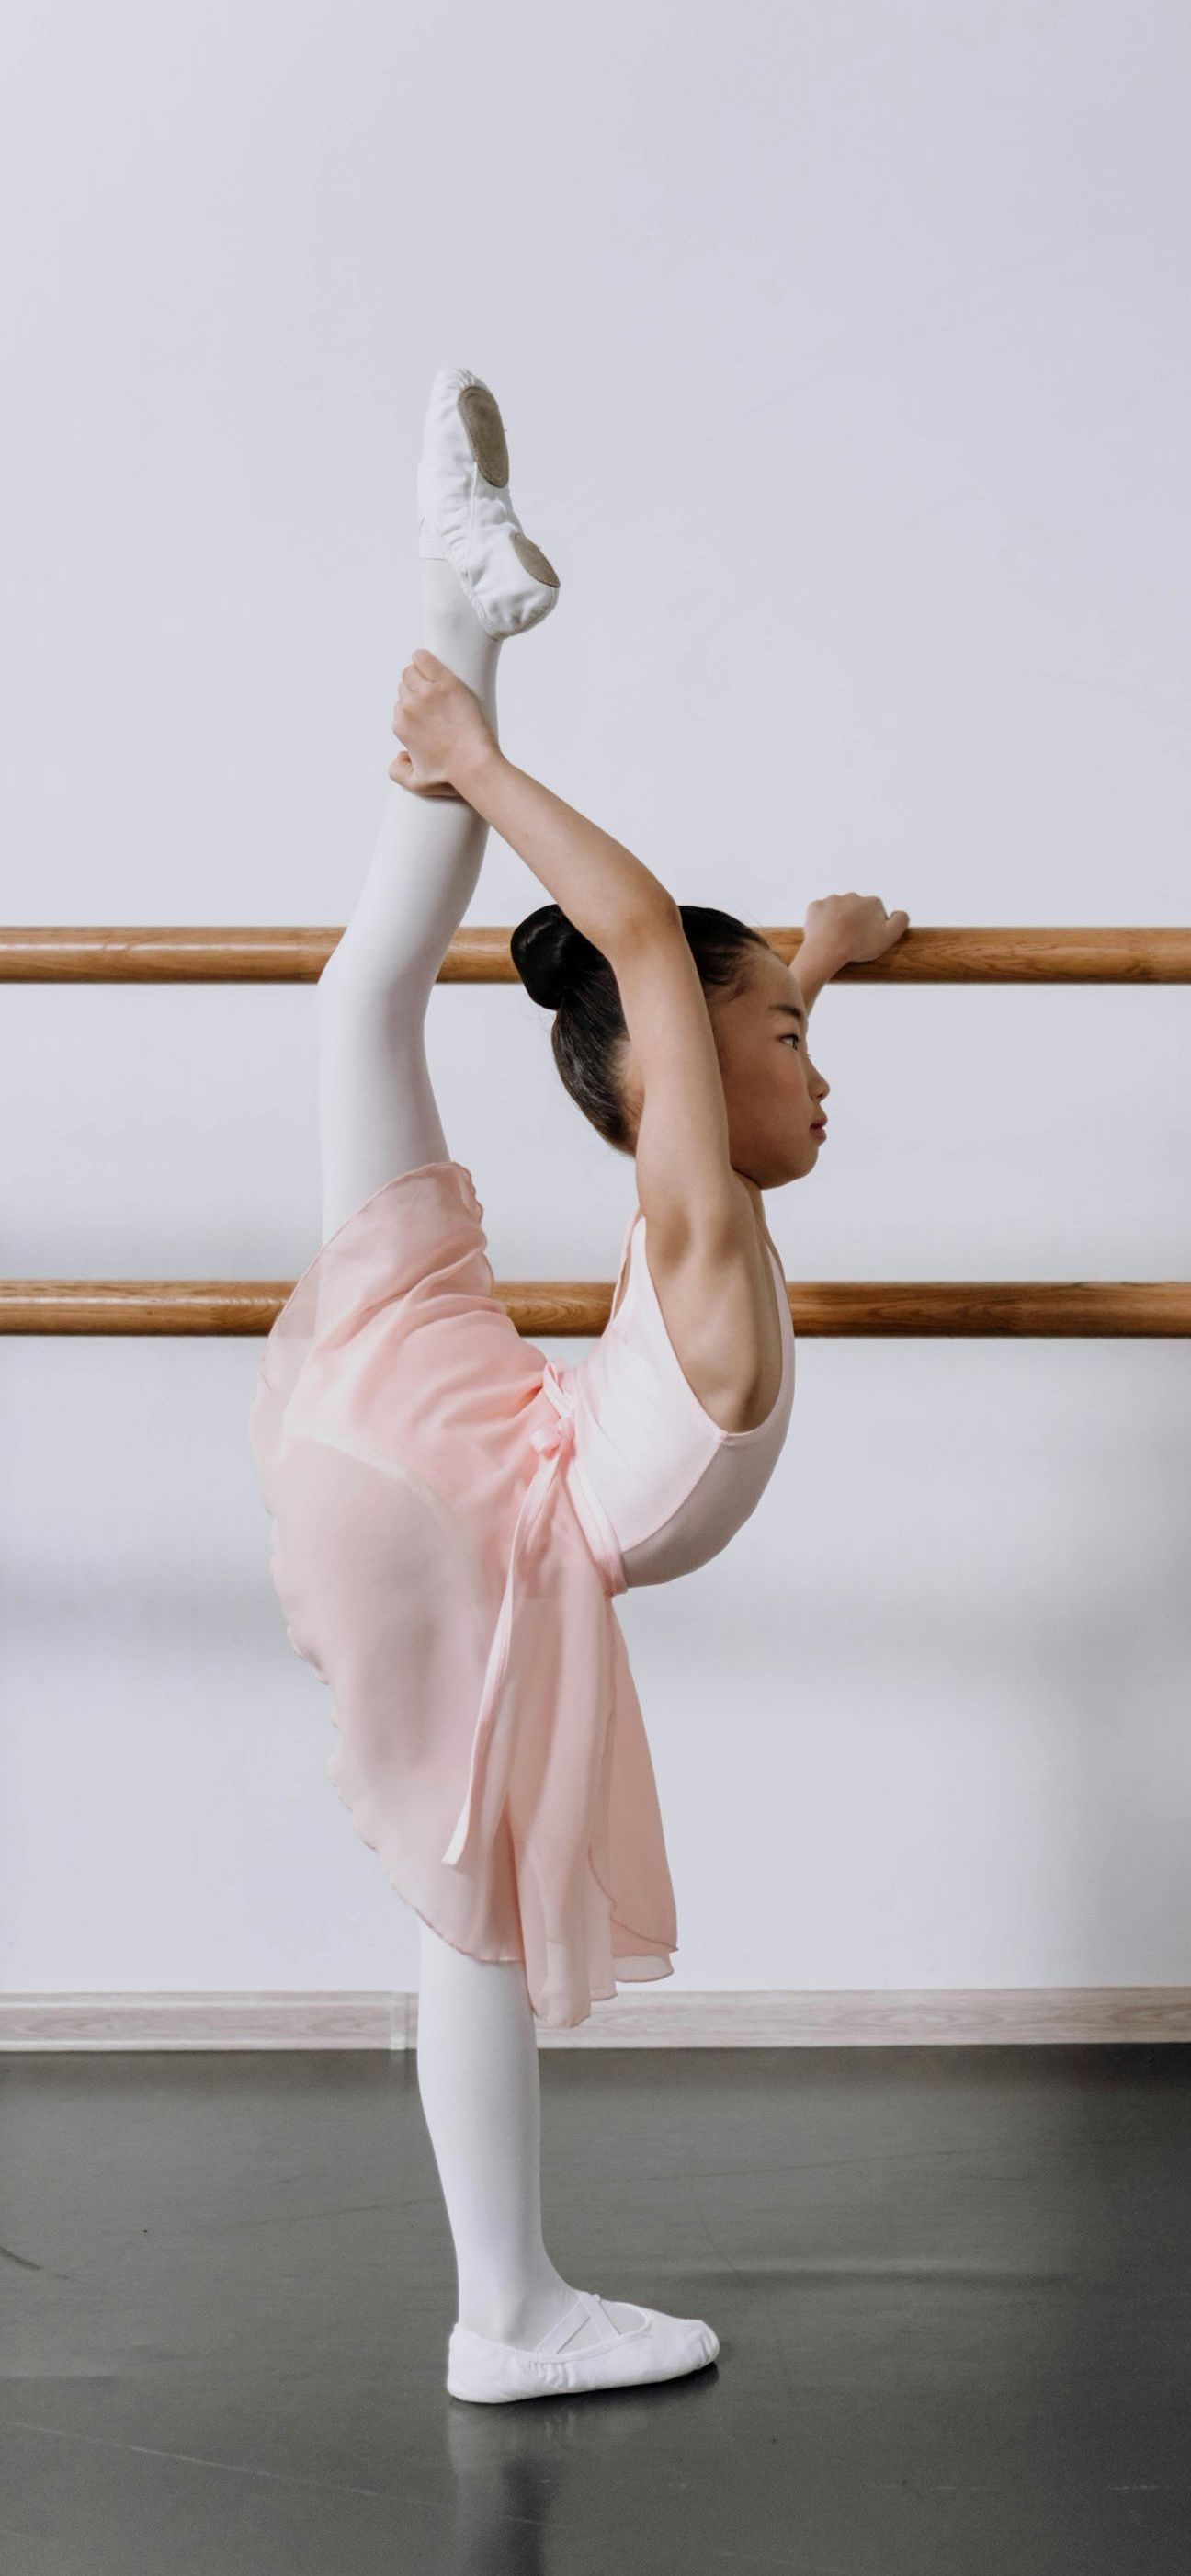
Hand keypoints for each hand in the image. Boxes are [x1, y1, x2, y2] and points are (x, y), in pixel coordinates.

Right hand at [387, 649, 496, 796]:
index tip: (430, 712)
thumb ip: (399, 773)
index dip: (415, 708)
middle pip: (404, 687)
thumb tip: (397, 757)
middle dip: (416, 690)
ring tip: (434, 679)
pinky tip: (429, 661)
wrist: (475, 765)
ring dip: (420, 673)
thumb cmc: (451, 777)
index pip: (400, 706)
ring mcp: (425, 694)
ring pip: (411, 671)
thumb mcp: (418, 783)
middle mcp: (408, 709)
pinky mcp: (444, 683)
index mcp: (401, 727)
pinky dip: (423, 657)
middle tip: (436, 697)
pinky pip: (424, 659)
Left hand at [801, 892, 909, 968]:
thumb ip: (901, 921)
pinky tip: (823, 933)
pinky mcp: (815, 906)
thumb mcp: (889, 936)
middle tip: (852, 941)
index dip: (873, 928)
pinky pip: (820, 912)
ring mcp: (832, 900)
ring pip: (838, 910)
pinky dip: (821, 921)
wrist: (827, 949)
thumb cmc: (859, 945)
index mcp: (872, 902)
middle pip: (856, 910)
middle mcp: (853, 896)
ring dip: (838, 921)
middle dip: (855, 922)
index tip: (868, 940)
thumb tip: (899, 912)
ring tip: (837, 939)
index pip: (876, 913)